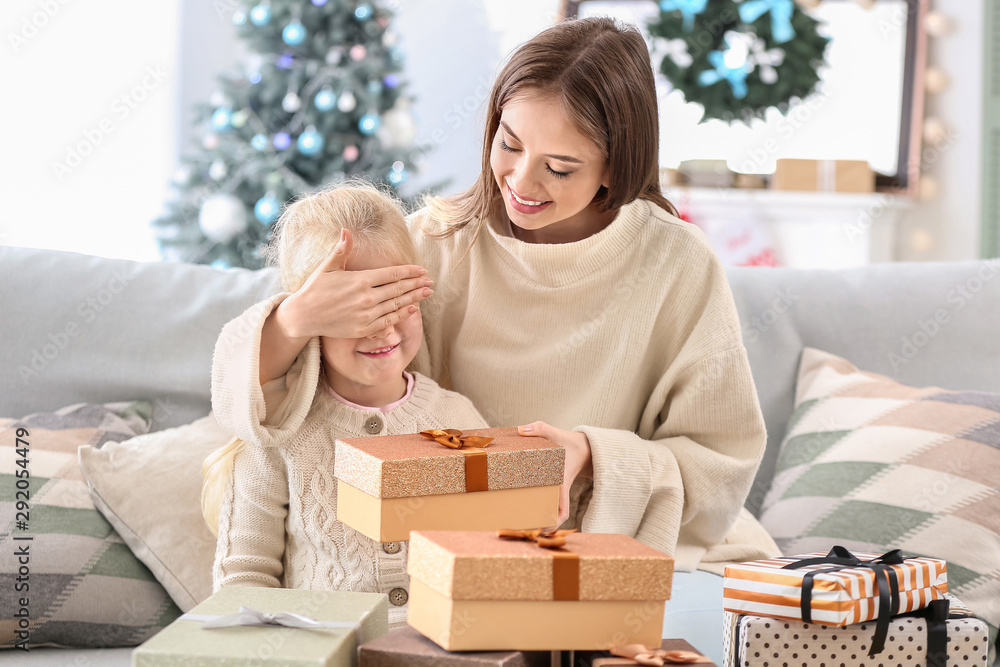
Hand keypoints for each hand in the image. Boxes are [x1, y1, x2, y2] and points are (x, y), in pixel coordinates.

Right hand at [278, 229, 433, 339]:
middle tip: (430, 281)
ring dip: (414, 298)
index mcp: (359, 280)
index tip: (422, 270)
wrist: (304, 316)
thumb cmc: (315, 288)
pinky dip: (402, 314)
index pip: (391, 274)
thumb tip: (346, 230)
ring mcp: (366, 315)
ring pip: (396, 305)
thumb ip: (341, 250)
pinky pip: (388, 321)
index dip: (409, 272)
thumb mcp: (327, 267)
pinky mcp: (363, 329)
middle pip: (398, 289)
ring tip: (427, 293)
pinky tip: (412, 309)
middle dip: (416, 284)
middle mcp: (366, 298)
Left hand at [517, 421, 592, 527]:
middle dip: (541, 525)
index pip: (562, 509)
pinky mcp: (553, 487)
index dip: (554, 522)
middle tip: (524, 529)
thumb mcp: (556, 432)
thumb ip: (540, 428)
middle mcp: (559, 489)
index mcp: (561, 482)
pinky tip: (525, 508)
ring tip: (522, 525)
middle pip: (552, 515)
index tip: (543, 529)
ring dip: (540, 518)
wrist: (584, 447)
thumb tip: (521, 430)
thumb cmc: (569, 442)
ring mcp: (556, 490)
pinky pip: (547, 501)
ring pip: (550, 510)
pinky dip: (540, 508)